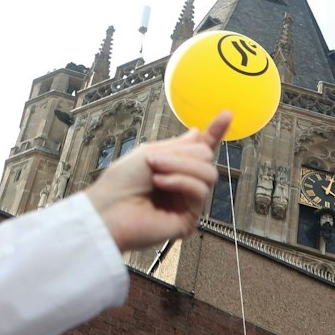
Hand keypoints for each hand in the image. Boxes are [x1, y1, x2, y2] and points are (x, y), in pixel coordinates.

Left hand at [83, 111, 232, 250]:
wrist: (107, 210)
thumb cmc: (119, 183)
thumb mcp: (148, 153)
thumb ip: (177, 146)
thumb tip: (198, 133)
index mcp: (173, 166)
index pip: (200, 149)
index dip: (215, 132)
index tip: (227, 114)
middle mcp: (183, 184)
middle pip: (207, 158)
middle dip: (183, 154)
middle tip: (155, 159)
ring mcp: (187, 202)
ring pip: (208, 174)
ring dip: (181, 166)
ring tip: (156, 171)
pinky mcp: (189, 219)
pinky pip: (199, 191)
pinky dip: (180, 182)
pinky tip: (161, 183)